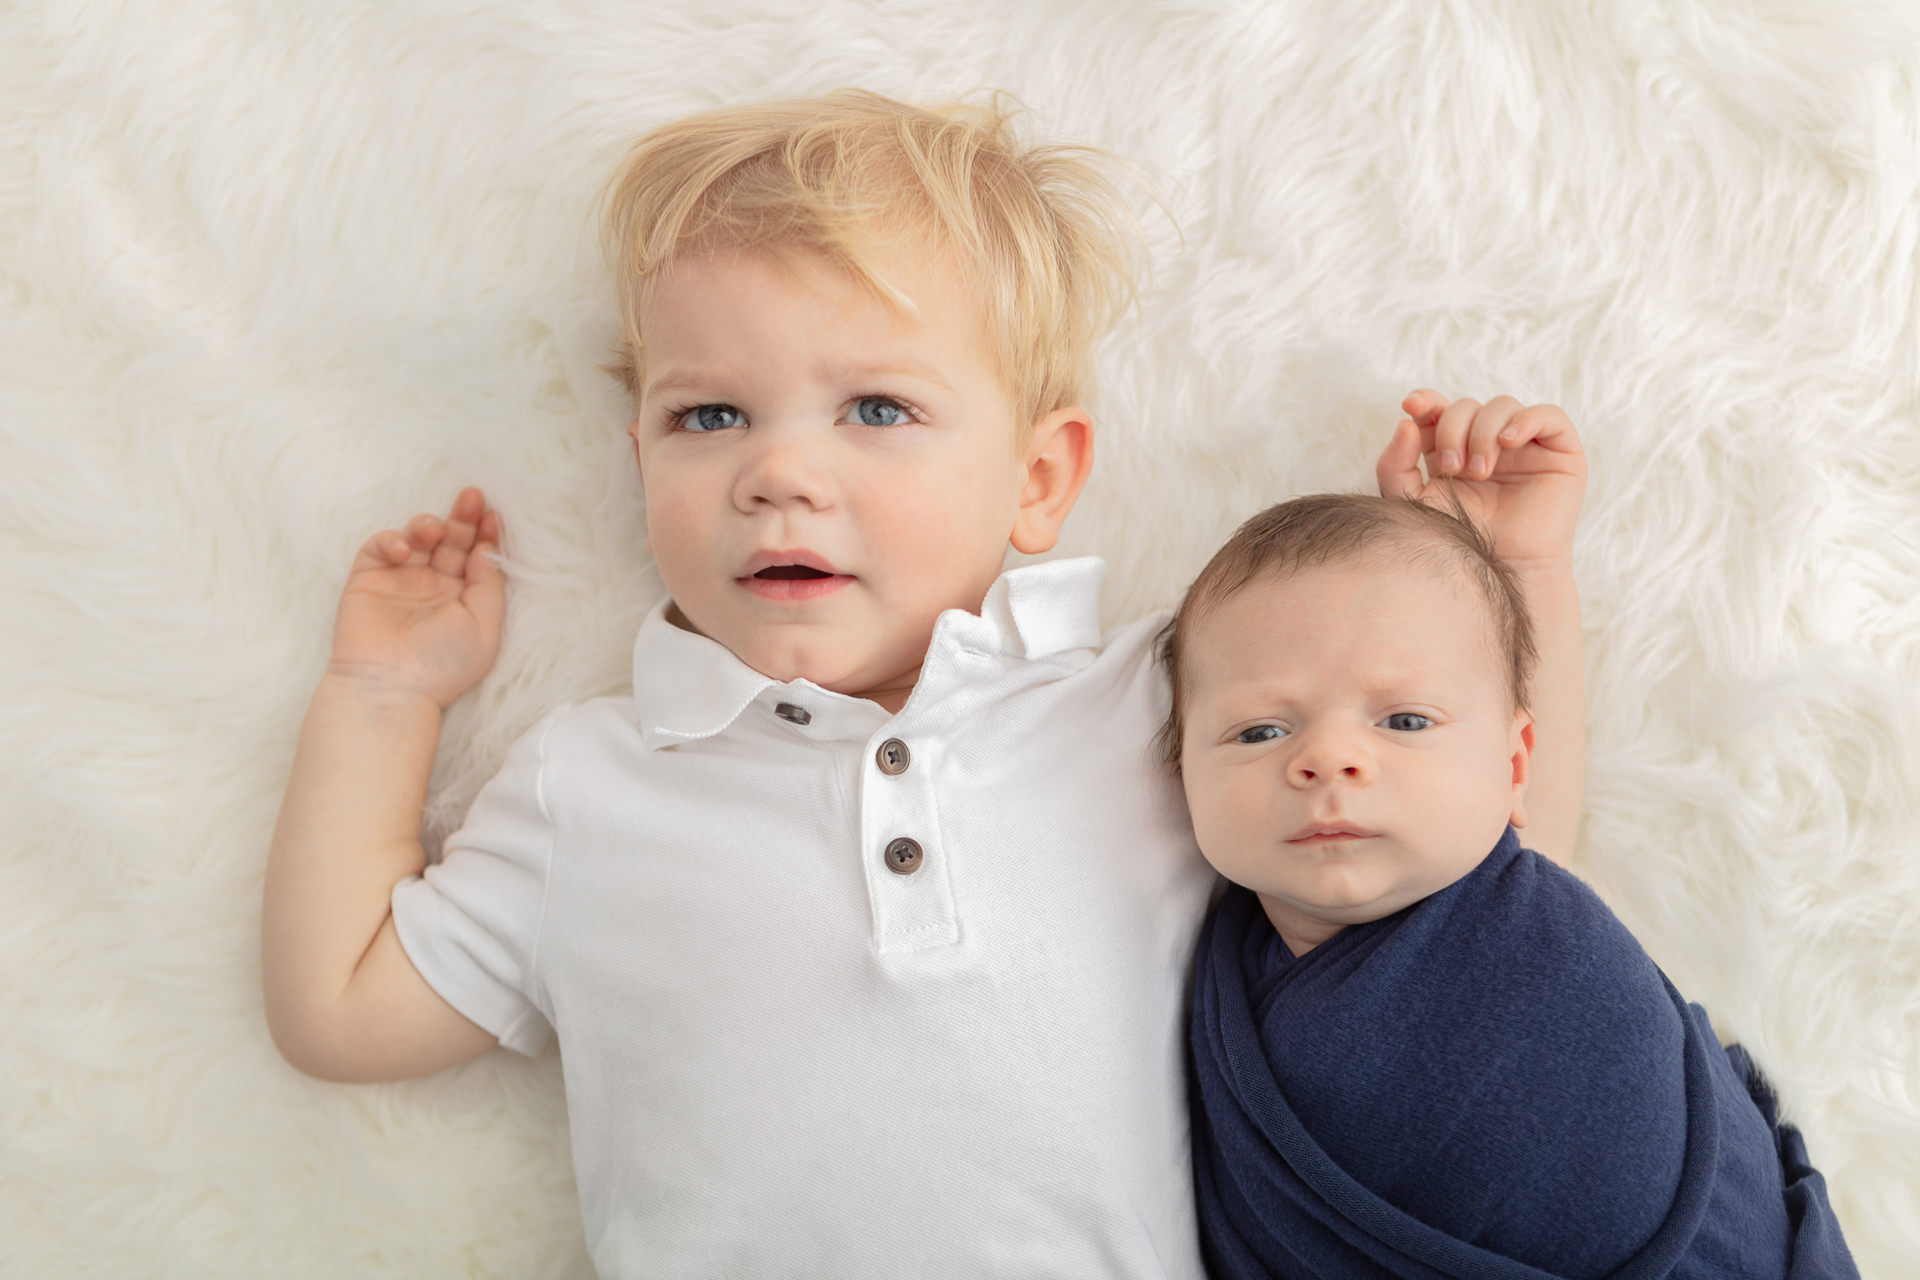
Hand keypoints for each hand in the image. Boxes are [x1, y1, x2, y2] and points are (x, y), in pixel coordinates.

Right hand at [328, 487, 504, 708]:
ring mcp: (400, 581)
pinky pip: (380, 548)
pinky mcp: (368, 579)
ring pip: (417, 538)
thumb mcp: (484, 627)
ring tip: (437, 527)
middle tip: (473, 495)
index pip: (476, 557)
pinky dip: (392, 540)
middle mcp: (433, 586)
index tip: (495, 517)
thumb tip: (487, 551)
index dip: (486, 535)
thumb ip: (489, 586)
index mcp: (463, 598)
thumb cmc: (442, 665)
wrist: (390, 688)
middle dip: (463, 518)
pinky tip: (405, 551)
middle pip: (450, 542)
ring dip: (428, 525)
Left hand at [1375, 391, 1587, 567]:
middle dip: (1453, 430)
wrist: (1499, 569)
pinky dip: (1525, 421)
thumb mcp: (1412, 501)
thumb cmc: (1457, 540)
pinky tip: (1508, 443)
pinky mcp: (1559, 451)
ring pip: (1502, 405)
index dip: (1427, 401)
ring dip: (1483, 432)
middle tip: (1452, 469)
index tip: (1412, 406)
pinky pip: (1548, 415)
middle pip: (1467, 405)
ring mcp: (1525, 444)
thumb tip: (1405, 421)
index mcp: (1454, 448)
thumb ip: (1395, 464)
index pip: (1440, 409)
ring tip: (1478, 472)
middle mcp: (1488, 441)